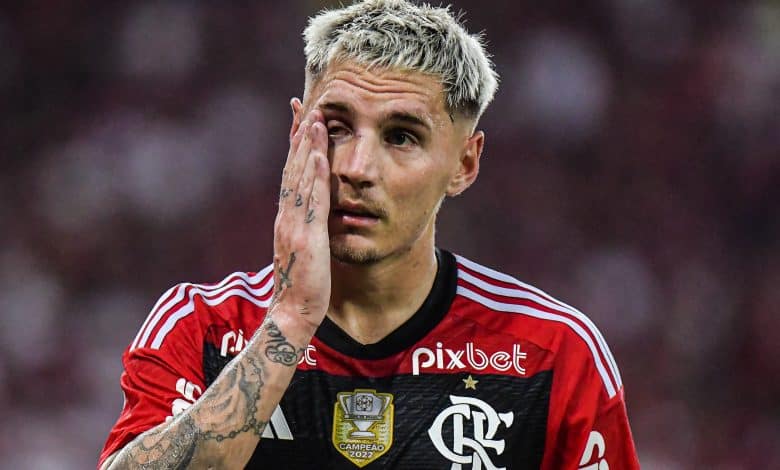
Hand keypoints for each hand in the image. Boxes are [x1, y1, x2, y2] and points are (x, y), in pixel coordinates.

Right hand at [270, 101, 330, 331]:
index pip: (291, 174)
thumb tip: (316, 214)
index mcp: (288, 218)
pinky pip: (310, 200)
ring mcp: (293, 224)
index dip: (296, 146)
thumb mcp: (305, 250)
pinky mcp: (305, 235)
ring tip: (315, 118)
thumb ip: (308, 228)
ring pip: (299, 177)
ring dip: (307, 146)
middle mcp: (287, 215)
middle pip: (292, 167)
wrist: (294, 313)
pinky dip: (313, 175)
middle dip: (299, 136)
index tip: (302, 119)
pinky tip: (319, 154)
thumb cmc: (303, 285)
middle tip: (306, 105)